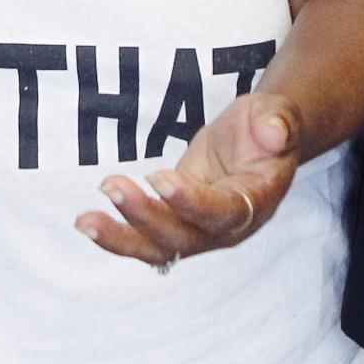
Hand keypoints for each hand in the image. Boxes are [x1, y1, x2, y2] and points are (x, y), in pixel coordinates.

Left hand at [76, 92, 300, 269]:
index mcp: (256, 203)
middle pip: (183, 237)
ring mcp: (200, 231)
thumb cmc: (267, 128)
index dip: (191, 201)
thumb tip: (275, 132)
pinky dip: (117, 235)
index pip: (222, 212)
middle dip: (144, 216)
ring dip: (121, 236)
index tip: (160, 178)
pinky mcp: (177, 225)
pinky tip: (87, 222)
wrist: (260, 141)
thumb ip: (278, 123)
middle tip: (111, 185)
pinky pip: (146, 239)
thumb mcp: (277, 115)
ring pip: (159, 248)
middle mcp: (227, 228)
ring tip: (84, 220)